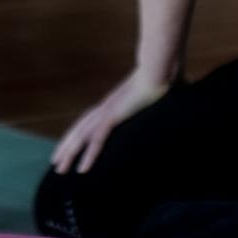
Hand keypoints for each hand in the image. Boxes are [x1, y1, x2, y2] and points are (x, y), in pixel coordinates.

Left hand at [51, 69, 174, 176]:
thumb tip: (181, 92)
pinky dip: (88, 155)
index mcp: (115, 102)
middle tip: (56, 161)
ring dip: (69, 153)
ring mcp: (107, 111)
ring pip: (82, 136)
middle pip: (79, 129)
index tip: (72, 144)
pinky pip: (97, 140)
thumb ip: (165, 98)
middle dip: (67, 145)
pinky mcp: (113, 116)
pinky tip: (81, 169)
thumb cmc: (164, 77)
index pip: (90, 120)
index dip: (80, 132)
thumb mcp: (162, 94)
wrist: (161, 68)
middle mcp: (106, 107)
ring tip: (59, 169)